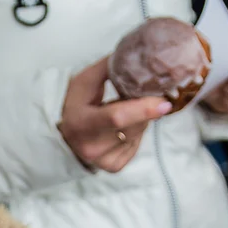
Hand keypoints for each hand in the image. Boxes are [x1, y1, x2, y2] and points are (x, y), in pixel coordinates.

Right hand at [58, 56, 173, 172]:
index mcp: (81, 123)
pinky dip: (135, 134)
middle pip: (133, 125)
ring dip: (139, 120)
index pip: (116, 117)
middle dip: (143, 109)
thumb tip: (140, 59)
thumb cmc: (75, 105)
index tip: (163, 103)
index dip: (142, 110)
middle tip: (134, 98)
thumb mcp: (85, 82)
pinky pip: (136, 146)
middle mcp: (91, 147)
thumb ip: (109, 68)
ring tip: (121, 113)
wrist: (63, 135)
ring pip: (138, 135)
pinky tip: (121, 130)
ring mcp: (103, 160)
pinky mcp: (114, 167)